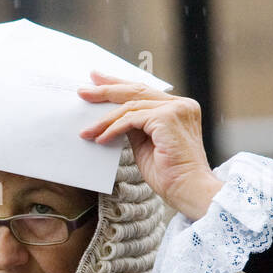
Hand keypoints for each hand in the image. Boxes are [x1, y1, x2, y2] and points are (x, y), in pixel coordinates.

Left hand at [77, 69, 223, 219]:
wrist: (188, 190)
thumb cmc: (169, 175)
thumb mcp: (146, 145)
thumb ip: (135, 128)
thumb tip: (115, 120)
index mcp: (179, 108)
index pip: (145, 92)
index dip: (120, 85)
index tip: (98, 81)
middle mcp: (181, 104)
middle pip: (137, 90)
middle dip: (107, 89)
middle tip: (84, 90)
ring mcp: (176, 109)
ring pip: (131, 106)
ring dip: (104, 120)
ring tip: (86, 131)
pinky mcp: (167, 118)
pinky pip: (131, 119)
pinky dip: (113, 129)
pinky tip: (100, 139)